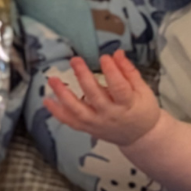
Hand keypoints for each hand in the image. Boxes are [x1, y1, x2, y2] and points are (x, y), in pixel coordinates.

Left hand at [44, 53, 160, 146]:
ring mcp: (97, 123)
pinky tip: (47, 100)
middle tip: (75, 60)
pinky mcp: (88, 128)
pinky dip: (57, 112)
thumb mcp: (143, 90)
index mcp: (128, 105)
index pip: (119, 88)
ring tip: (53, 79)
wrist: (141, 136)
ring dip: (63, 95)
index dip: (112, 72)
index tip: (104, 58)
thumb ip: (129, 72)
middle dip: (84, 77)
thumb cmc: (142, 110)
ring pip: (78, 111)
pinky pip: (70, 121)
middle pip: (95, 96)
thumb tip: (117, 53)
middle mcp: (111, 115)